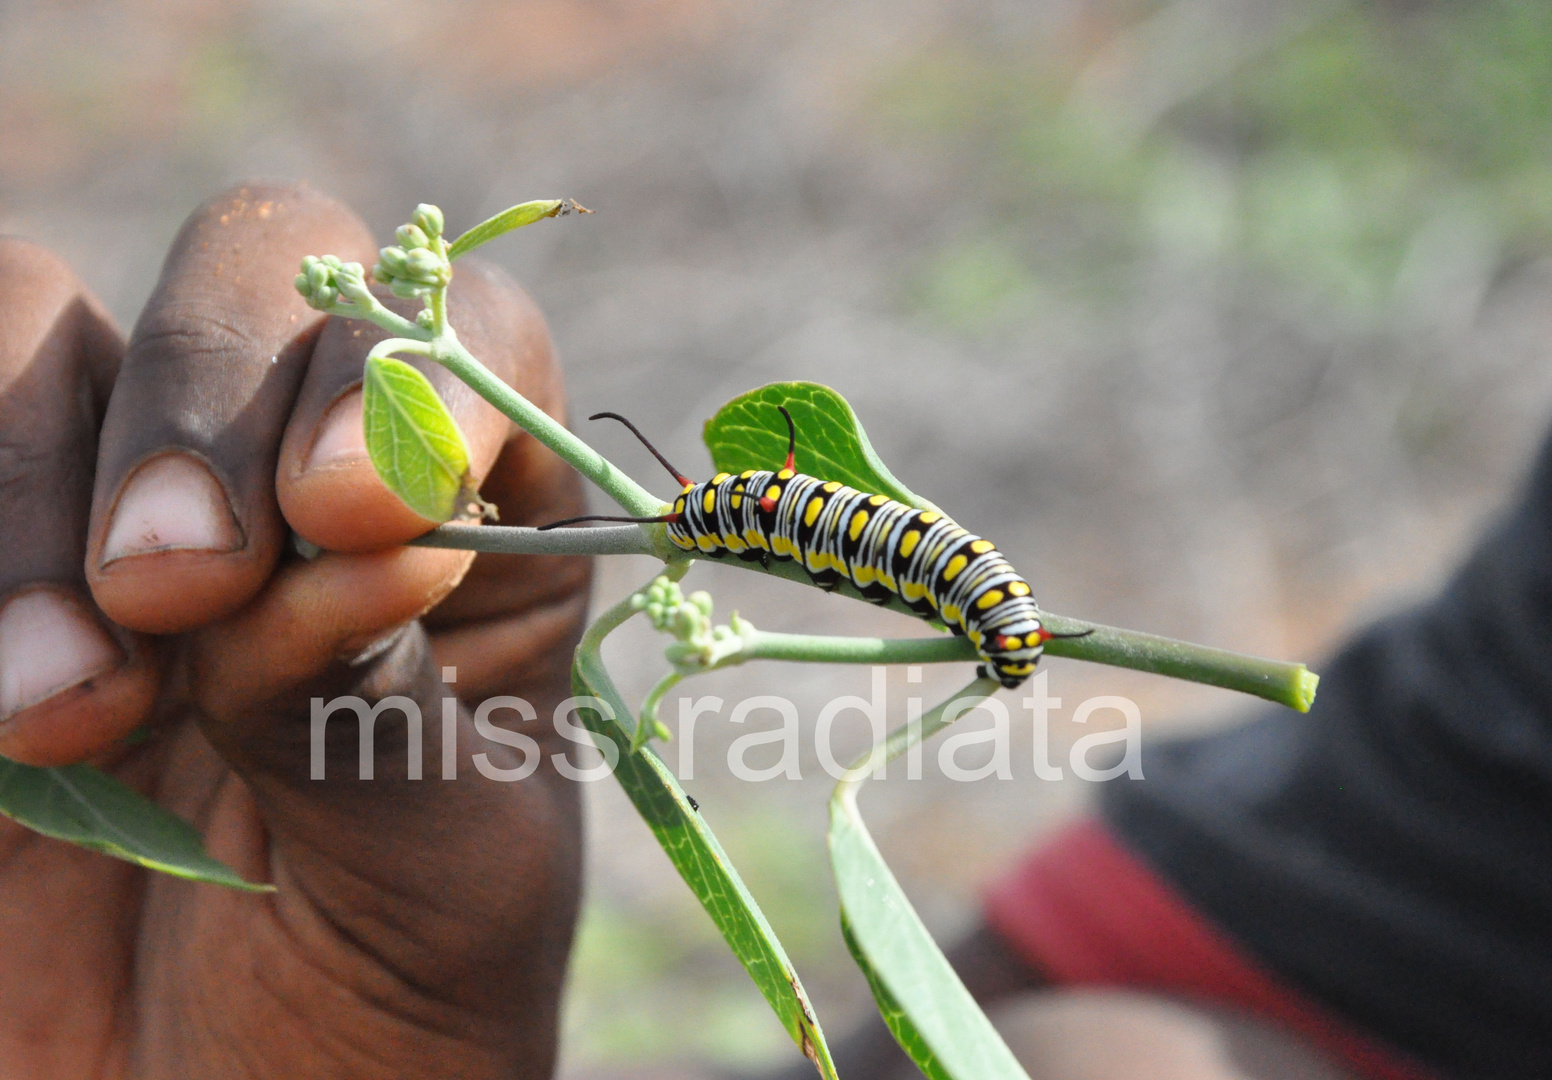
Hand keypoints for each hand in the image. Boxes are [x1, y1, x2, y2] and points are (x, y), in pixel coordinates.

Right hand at [0, 183, 589, 1077]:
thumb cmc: (380, 1017)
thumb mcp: (441, 879)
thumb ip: (386, 699)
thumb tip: (358, 522)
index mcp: (473, 537)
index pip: (462, 339)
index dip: (409, 377)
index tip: (352, 513)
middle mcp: (297, 490)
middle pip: (255, 267)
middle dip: (205, 396)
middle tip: (175, 590)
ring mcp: (104, 519)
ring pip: (36, 325)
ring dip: (31, 486)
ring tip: (62, 711)